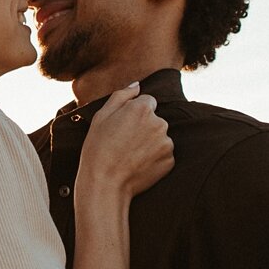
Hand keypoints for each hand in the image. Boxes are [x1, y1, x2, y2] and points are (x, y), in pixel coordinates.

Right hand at [77, 81, 173, 199]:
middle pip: (155, 119)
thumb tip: (137, 85)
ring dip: (150, 142)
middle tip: (125, 142)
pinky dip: (155, 158)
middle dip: (144, 127)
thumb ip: (121, 95)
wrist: (105, 183)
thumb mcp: (102, 116)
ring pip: (160, 137)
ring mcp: (166, 143)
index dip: (133, 114)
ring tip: (131, 154)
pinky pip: (164, 154)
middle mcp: (159, 123)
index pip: (147, 102)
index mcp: (142, 108)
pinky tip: (139, 164)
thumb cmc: (98, 148)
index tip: (123, 127)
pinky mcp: (170, 161)